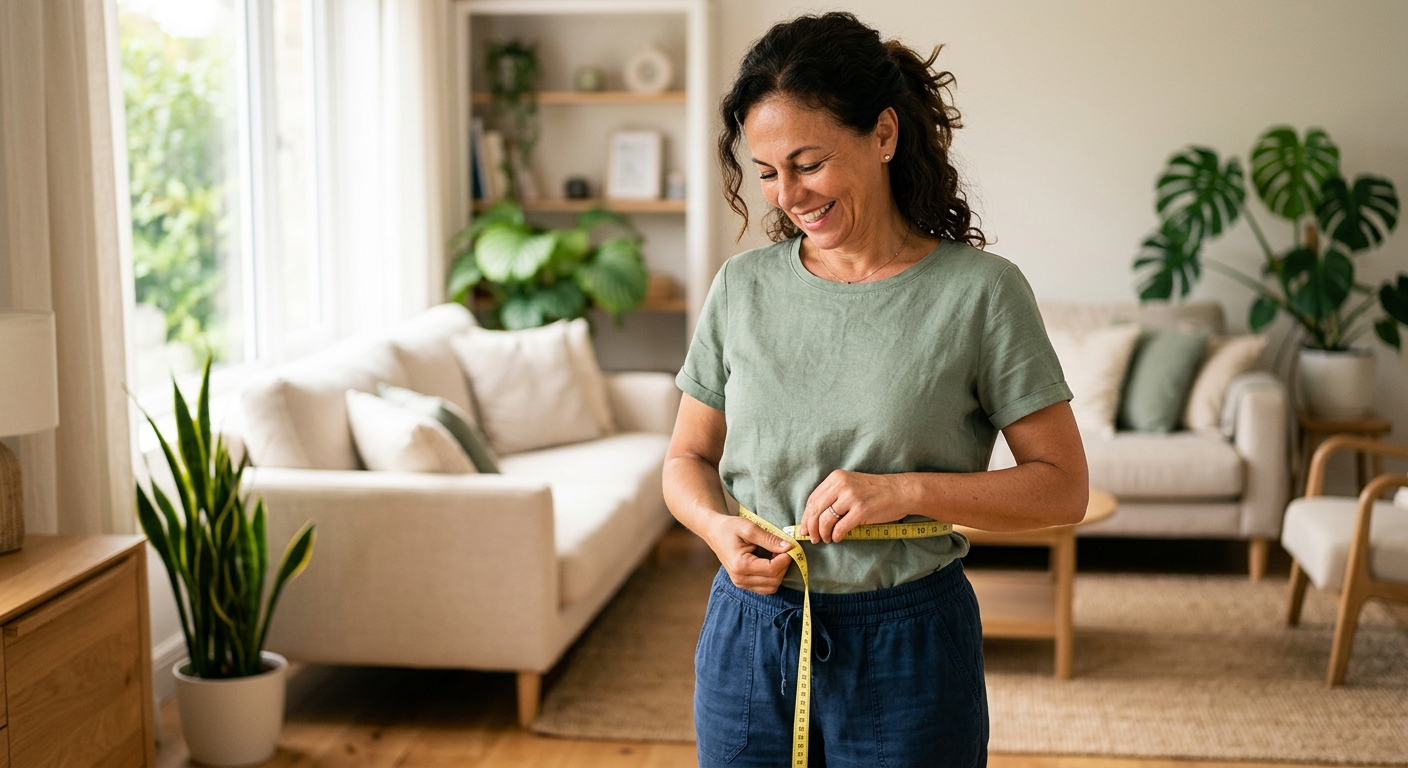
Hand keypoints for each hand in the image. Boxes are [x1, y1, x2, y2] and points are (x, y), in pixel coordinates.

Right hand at [705, 514, 793, 593]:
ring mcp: (741, 584)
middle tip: (783, 549)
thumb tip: (788, 547)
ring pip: (771, 587)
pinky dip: (773, 577)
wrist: (714, 532)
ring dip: (779, 572)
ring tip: (775, 555)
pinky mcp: (743, 584)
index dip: (785, 559)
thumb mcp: (749, 528)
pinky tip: (770, 562)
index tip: (789, 546)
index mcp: (741, 565)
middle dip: (783, 565)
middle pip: (774, 580)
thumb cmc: (730, 527)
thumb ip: (769, 539)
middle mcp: (740, 579)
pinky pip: (765, 588)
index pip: (772, 569)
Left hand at [797, 470, 912, 543]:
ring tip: (826, 539)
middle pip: (815, 510)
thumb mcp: (851, 485)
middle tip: (812, 538)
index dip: (806, 516)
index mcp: (836, 478)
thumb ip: (833, 496)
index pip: (813, 499)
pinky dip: (836, 536)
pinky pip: (840, 528)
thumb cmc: (875, 491)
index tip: (804, 528)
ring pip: (825, 520)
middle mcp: (841, 485)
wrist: (901, 491)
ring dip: (823, 534)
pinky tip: (838, 538)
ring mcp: (851, 498)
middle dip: (811, 528)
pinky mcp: (861, 511)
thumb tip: (814, 518)